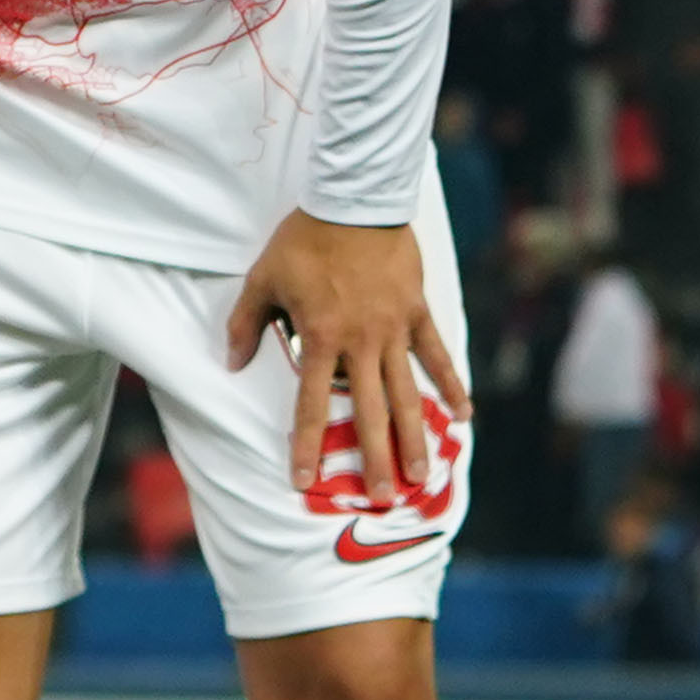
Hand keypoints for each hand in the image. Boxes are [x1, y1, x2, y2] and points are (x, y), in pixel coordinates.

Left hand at [228, 210, 468, 526]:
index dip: (306, 445)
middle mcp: (360, 343)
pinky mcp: (418, 313)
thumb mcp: (262, 279)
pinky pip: (437, 355)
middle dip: (375, 458)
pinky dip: (451, 384)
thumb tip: (234, 364)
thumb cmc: (303, 241)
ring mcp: (395, 330)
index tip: (305, 481)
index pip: (309, 404)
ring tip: (424, 476)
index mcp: (319, 338)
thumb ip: (247, 325)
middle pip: (369, 412)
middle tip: (385, 498)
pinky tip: (464, 415)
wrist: (355, 202)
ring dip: (417, 437)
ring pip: (408, 394)